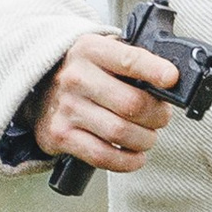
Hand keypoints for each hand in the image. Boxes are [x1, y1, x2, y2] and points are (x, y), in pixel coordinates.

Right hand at [31, 30, 180, 177]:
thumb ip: (134, 60)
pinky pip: (103, 156)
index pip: (128, 59)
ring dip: (145, 140)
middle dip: (157, 115)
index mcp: (90, 50)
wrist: (40, 90)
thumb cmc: (85, 73)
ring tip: (147, 136)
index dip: (155, 71)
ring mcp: (67, 108)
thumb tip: (171, 79)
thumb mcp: (105, 53)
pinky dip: (127, 161)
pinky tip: (135, 156)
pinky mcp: (60, 135)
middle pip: (132, 104)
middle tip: (161, 117)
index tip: (171, 79)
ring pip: (121, 133)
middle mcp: (75, 77)